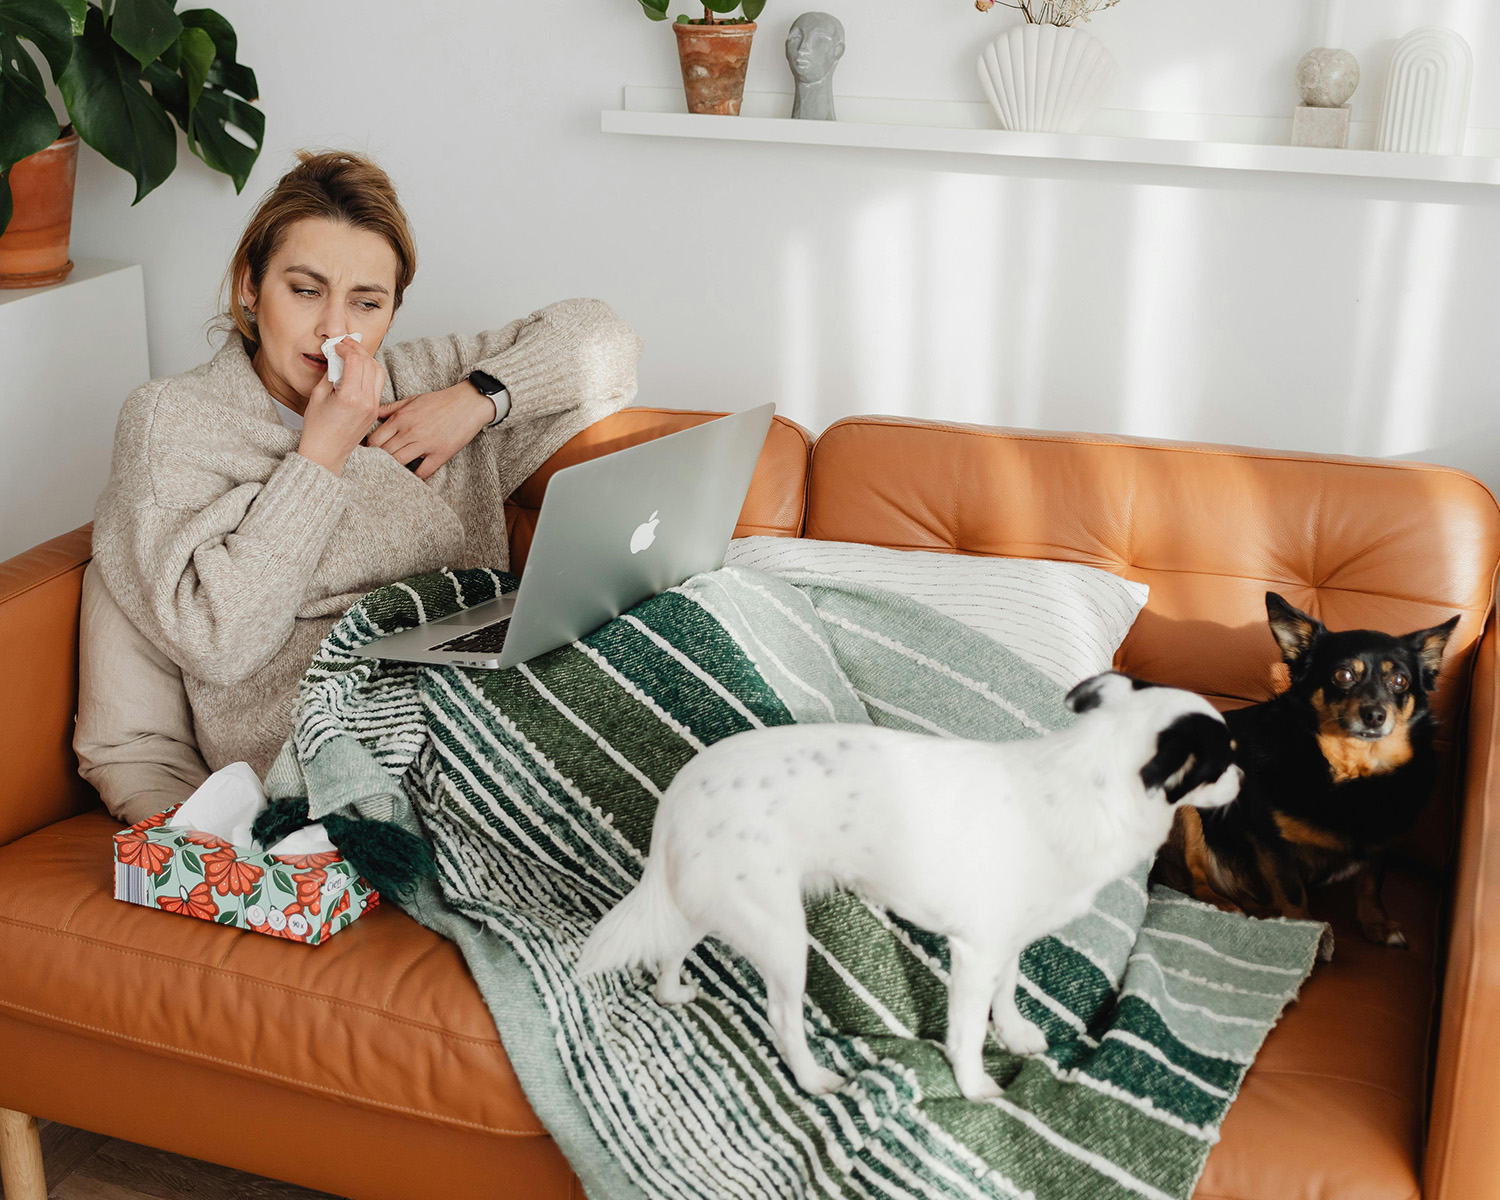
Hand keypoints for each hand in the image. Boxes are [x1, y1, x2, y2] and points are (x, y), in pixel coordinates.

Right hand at [297, 337, 386, 476]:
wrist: (326, 453)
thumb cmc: (317, 428)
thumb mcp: (318, 395)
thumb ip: (331, 373)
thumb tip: (337, 357)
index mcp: (351, 397)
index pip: (355, 361)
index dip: (346, 348)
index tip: (337, 345)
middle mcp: (367, 402)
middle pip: (370, 364)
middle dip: (358, 350)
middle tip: (345, 344)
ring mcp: (373, 407)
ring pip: (378, 373)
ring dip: (367, 360)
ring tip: (352, 354)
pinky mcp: (375, 412)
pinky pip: (377, 385)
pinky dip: (370, 373)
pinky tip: (358, 370)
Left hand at [365, 380, 494, 480]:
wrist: (468, 403)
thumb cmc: (440, 401)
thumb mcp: (412, 400)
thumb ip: (390, 409)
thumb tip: (372, 414)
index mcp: (401, 418)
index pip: (375, 440)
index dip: (368, 450)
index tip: (367, 455)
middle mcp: (410, 431)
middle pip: (384, 453)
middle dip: (377, 461)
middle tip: (374, 467)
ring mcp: (425, 444)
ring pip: (399, 463)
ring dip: (394, 469)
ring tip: (391, 472)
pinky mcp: (440, 454)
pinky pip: (422, 472)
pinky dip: (414, 477)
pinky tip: (411, 476)